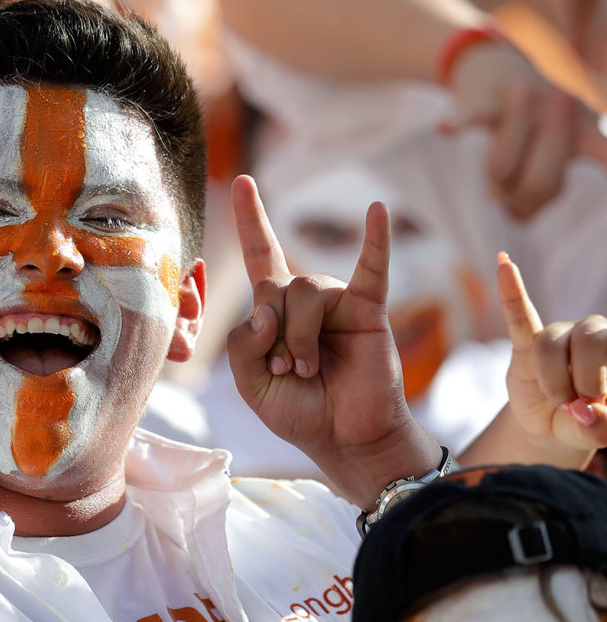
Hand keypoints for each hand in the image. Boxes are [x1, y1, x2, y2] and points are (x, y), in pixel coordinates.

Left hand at [226, 175, 433, 503]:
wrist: (346, 440)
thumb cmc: (300, 412)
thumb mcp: (251, 385)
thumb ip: (242, 346)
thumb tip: (264, 308)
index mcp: (275, 312)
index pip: (259, 255)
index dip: (250, 220)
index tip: (242, 181)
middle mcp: (306, 300)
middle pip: (274, 287)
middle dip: (272, 332)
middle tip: (285, 370)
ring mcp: (338, 303)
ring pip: (305, 292)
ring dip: (298, 336)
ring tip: (306, 369)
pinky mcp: (369, 311)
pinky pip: (371, 269)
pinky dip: (375, 240)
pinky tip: (378, 211)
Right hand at [443, 42, 606, 219]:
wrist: (493, 65)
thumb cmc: (528, 123)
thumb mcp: (552, 148)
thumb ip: (542, 188)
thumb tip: (516, 214)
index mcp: (587, 131)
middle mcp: (563, 112)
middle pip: (541, 185)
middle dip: (519, 202)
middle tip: (508, 200)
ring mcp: (525, 103)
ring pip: (501, 171)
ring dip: (491, 184)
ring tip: (492, 176)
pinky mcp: (487, 99)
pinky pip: (474, 118)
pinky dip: (459, 124)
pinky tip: (446, 128)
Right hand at [496, 251, 606, 448]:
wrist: (552, 425)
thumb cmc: (585, 421)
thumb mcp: (599, 432)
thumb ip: (602, 427)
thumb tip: (585, 410)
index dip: (601, 380)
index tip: (596, 407)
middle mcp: (593, 334)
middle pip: (588, 339)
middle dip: (583, 379)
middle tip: (577, 406)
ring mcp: (560, 335)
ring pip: (550, 345)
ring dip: (553, 381)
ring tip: (558, 401)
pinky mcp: (526, 343)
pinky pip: (518, 314)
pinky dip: (511, 291)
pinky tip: (504, 264)